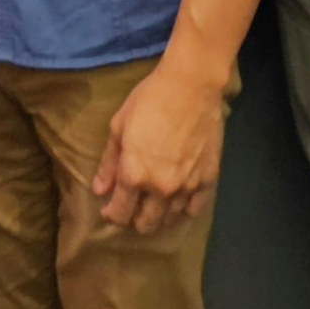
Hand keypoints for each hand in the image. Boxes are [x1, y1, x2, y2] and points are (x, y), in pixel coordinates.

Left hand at [93, 56, 228, 233]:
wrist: (191, 85)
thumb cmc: (149, 99)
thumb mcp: (119, 126)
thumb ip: (109, 163)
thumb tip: (100, 190)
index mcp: (134, 175)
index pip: (120, 214)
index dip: (112, 215)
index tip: (110, 210)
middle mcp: (160, 188)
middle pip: (146, 223)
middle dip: (135, 219)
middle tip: (132, 206)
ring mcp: (187, 187)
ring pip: (170, 220)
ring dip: (159, 216)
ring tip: (154, 203)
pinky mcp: (209, 180)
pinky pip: (195, 210)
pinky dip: (184, 209)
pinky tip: (178, 200)